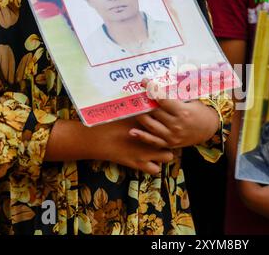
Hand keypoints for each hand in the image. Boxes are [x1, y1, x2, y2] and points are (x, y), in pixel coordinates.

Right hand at [46, 119, 173, 174]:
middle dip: (171, 138)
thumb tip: (151, 99)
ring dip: (164, 153)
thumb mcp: (127, 112)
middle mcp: (152, 139)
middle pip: (172, 140)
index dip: (172, 122)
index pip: (169, 123)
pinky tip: (149, 159)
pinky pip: (154, 170)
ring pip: (168, 157)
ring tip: (159, 148)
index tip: (171, 121)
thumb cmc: (110, 121)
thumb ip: (141, 108)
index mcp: (150, 124)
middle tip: (167, 135)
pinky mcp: (138, 165)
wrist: (96, 138)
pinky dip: (153, 165)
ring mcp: (146, 153)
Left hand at [129, 82, 219, 148]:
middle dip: (143, 100)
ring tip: (134, 107)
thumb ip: (177, 93)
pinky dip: (142, 136)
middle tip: (136, 92)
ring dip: (140, 115)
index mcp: (182, 111)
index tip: (144, 81)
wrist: (209, 129)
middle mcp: (176, 124)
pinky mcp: (169, 144)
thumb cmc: (200, 111)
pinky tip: (132, 131)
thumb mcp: (192, 100)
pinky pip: (153, 141)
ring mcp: (172, 136)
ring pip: (150, 125)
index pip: (162, 98)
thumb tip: (163, 79)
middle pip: (154, 111)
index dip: (151, 89)